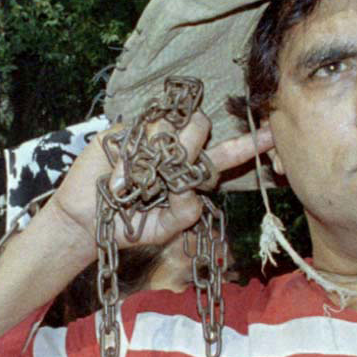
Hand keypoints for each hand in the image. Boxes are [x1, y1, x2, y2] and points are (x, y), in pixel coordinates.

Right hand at [46, 108, 270, 256]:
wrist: (84, 219)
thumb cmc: (126, 225)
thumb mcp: (161, 229)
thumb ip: (184, 212)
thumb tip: (189, 187)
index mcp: (187, 174)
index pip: (223, 156)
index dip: (248, 145)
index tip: (272, 133)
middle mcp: (173, 150)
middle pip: (198, 130)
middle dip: (188, 147)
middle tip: (163, 175)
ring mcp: (148, 137)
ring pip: (170, 128)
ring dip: (153, 160)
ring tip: (133, 183)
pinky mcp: (123, 131)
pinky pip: (137, 135)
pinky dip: (129, 162)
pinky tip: (117, 177)